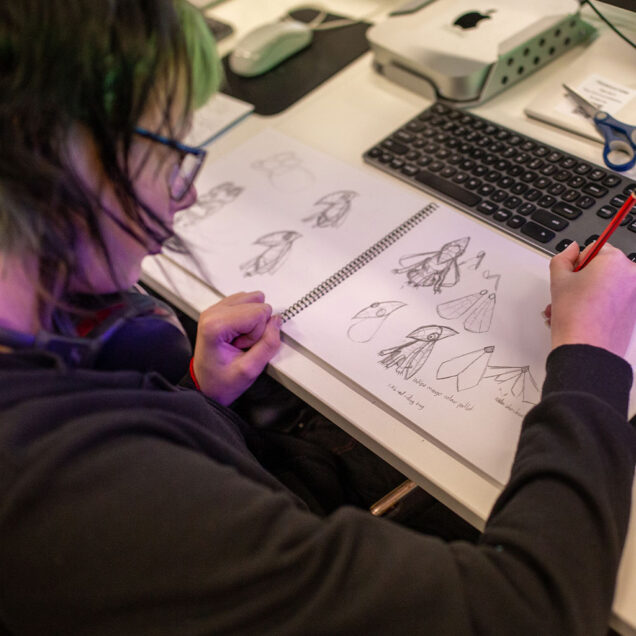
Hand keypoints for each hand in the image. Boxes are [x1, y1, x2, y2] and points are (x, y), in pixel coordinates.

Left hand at [191, 291, 280, 404]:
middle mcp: (212, 312)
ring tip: (240, 340)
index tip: (244, 347)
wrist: (206, 384)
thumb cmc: (221, 381)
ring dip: (253, 322)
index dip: (258, 333)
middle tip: (242, 345)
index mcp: (215, 325)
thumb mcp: (250, 370)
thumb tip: (276, 322)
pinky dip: (248, 318)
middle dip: (256, 327)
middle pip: (256, 305)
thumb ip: (268, 345)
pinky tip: (239, 334)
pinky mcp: (220, 309)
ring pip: (253, 300)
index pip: (258, 312)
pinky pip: (246, 302)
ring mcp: (215, 309)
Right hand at [547, 241, 635, 356]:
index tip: (569, 277)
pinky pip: (614, 300)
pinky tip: (581, 316)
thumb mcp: (558, 280)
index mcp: (615, 261)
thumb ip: (563, 258)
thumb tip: (572, 250)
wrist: (587, 350)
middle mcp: (631, 275)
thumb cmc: (576, 317)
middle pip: (602, 268)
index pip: (593, 249)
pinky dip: (599, 304)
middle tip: (568, 293)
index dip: (577, 263)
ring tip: (569, 308)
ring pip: (607, 285)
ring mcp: (635, 294)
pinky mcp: (634, 311)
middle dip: (583, 279)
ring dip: (587, 293)